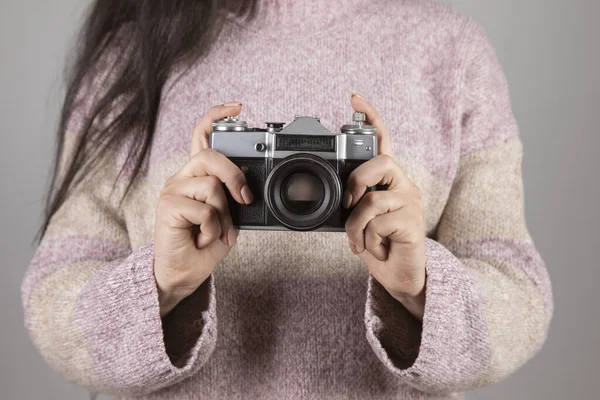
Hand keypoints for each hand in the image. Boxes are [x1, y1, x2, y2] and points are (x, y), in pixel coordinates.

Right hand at [154, 102, 252, 316]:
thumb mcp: (227, 216)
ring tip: (216, 232)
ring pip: (212, 186)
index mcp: (196, 176)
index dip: (217, 116)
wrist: (183, 273)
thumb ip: (232, 196)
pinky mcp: (167, 206)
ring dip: (223, 215)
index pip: (201, 135)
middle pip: (211, 156)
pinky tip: (203, 237)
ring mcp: (172, 190)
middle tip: (244, 200)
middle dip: (235, 177)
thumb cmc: (204, 244)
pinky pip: (204, 209)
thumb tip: (247, 188)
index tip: (238, 106)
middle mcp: (182, 178)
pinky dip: (213, 228)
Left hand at [344, 94, 426, 319]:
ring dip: (354, 226)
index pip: (383, 141)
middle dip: (355, 182)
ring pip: (372, 199)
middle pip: (380, 161)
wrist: (400, 276)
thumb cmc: (378, 244)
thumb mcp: (359, 219)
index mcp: (388, 180)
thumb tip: (335, 195)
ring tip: (357, 241)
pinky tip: (372, 249)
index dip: (371, 117)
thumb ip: (353, 201)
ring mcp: (411, 202)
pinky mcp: (413, 222)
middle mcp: (404, 184)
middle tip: (348, 205)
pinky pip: (378, 222)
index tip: (354, 97)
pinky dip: (365, 239)